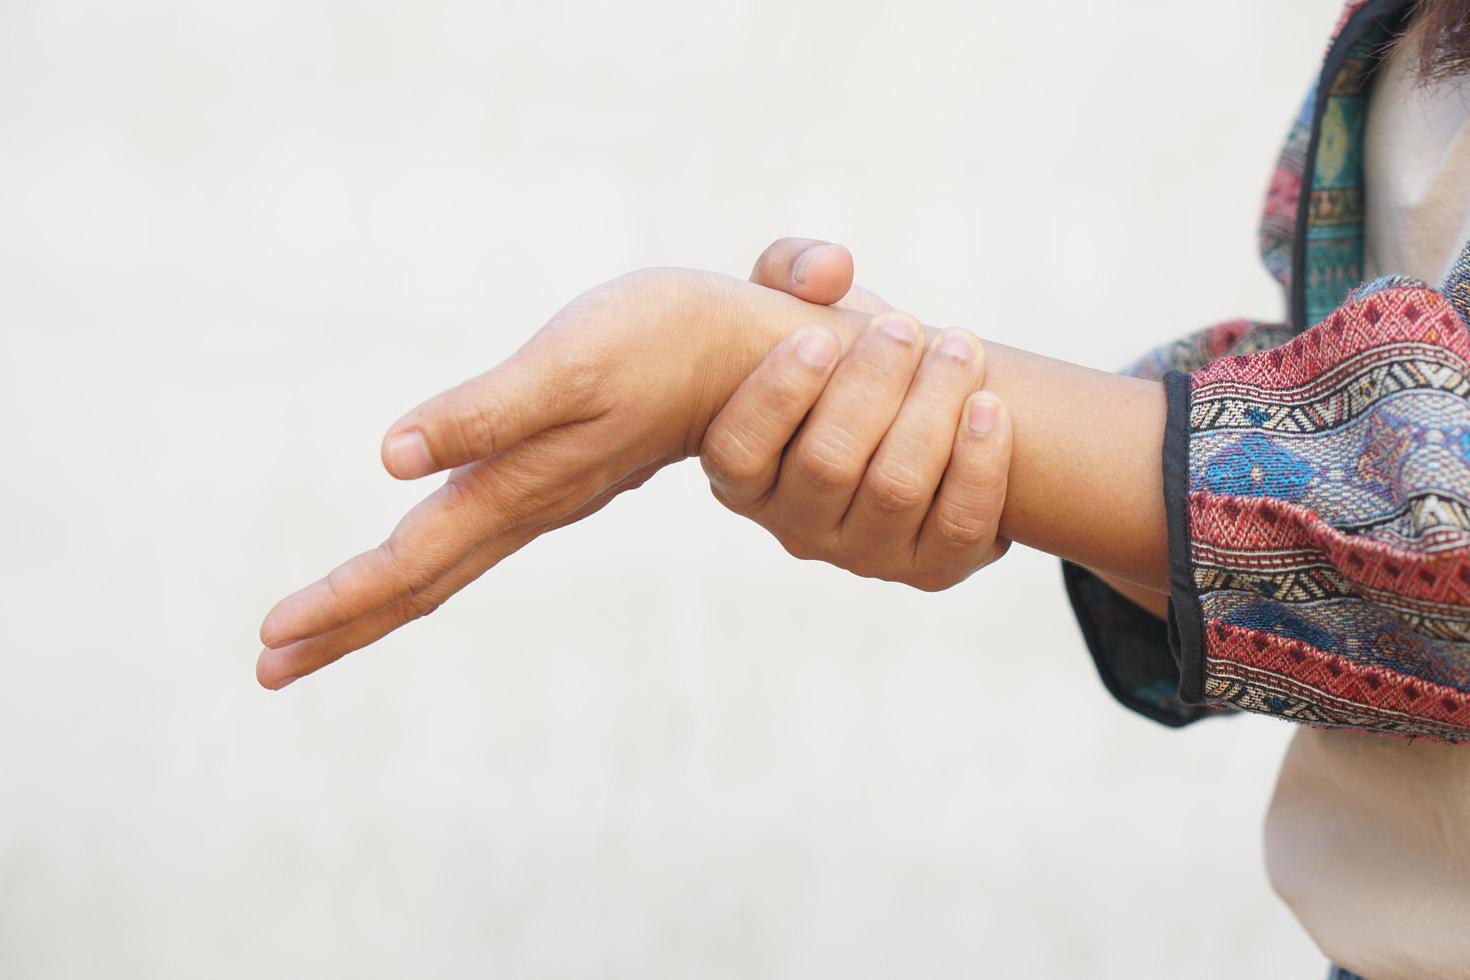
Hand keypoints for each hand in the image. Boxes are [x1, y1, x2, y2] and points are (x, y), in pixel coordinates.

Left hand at [256, 267, 835, 689]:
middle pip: (421, 578)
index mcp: (518, 487)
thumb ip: (486, 412)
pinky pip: (473, 525)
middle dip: (343, 621)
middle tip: (268, 667)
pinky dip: (424, 554)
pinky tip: (412, 550)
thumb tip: (390, 457)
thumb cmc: (668, 345)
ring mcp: (545, 488)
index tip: (270, 645)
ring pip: (445, 558)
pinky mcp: (560, 464)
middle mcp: (526, 500)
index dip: (342, 601)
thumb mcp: (574, 365)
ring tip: (318, 628)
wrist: (759, 358)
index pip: (413, 563)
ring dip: (377, 596)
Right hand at [699, 238, 1012, 590]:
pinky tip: (991, 409)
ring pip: (896, 490)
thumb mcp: (800, 307)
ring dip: (933, 408)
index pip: (739, 451)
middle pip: (826, 464)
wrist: (913, 416)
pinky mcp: (930, 568)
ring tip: (959, 348)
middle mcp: (794, 525)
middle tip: (904, 326)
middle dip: (872, 384)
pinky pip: (957, 528)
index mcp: (743, 472)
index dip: (778, 394)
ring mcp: (863, 555)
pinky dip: (980, 467)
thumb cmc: (841, 359)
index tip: (821, 335)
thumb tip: (829, 270)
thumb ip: (792, 269)